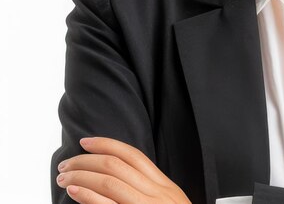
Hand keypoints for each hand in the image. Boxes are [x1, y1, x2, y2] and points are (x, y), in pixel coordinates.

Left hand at [55, 136, 191, 203]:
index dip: (107, 144)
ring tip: (65, 178)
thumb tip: (122, 181)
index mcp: (164, 187)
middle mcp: (157, 194)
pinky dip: (88, 195)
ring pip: (109, 181)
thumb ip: (151, 193)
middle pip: (117, 165)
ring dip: (82, 176)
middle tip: (66, 164)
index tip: (86, 142)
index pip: (133, 155)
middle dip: (87, 160)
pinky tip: (74, 191)